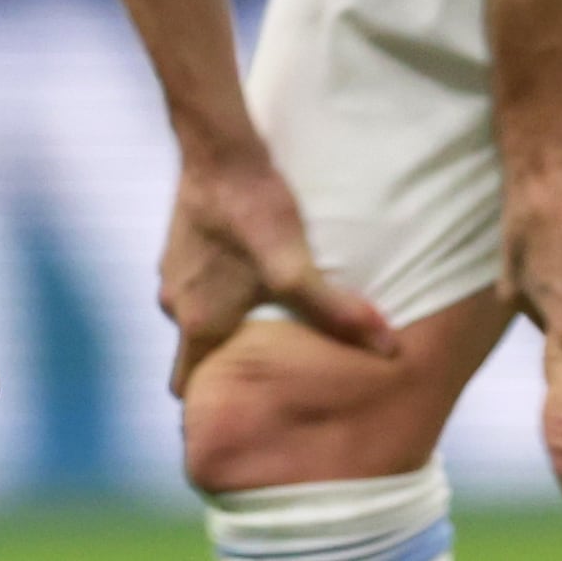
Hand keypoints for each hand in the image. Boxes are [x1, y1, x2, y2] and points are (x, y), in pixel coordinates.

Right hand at [157, 147, 399, 392]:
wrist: (220, 150)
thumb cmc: (254, 212)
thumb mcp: (297, 269)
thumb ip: (338, 312)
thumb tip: (387, 349)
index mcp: (198, 324)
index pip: (188, 388)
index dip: (209, 404)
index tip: (239, 410)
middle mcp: (176, 303)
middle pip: (196, 351)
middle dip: (224, 363)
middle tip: (264, 365)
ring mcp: (174, 271)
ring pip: (198, 313)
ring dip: (223, 318)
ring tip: (265, 315)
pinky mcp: (180, 243)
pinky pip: (198, 280)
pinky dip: (219, 284)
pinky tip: (250, 269)